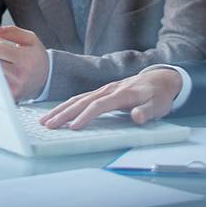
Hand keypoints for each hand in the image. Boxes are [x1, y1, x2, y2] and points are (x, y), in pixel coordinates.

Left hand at [0, 25, 49, 101]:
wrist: (47, 78)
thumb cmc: (37, 57)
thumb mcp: (30, 39)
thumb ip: (12, 32)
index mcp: (25, 58)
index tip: (2, 50)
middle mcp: (20, 74)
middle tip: (1, 59)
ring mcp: (15, 87)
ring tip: (2, 69)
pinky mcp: (11, 96)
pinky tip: (1, 79)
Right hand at [39, 69, 182, 129]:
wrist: (160, 79)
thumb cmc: (159, 95)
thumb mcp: (159, 106)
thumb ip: (148, 111)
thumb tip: (137, 117)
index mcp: (122, 93)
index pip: (100, 105)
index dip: (86, 116)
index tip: (74, 127)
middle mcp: (110, 89)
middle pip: (83, 101)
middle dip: (65, 113)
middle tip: (49, 125)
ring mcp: (104, 89)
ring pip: (78, 98)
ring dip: (61, 109)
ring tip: (45, 121)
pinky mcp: (101, 92)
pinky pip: (81, 98)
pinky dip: (67, 105)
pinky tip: (56, 113)